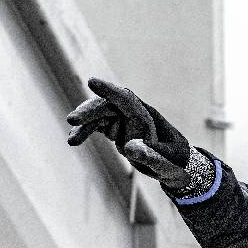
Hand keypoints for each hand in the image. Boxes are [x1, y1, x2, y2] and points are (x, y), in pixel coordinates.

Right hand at [65, 78, 209, 194]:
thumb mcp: (164, 163)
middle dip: (90, 111)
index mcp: (146, 117)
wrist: (175, 165)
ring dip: (84, 125)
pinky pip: (97, 126)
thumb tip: (129, 148)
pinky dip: (86, 131)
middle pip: (108, 105)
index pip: (125, 98)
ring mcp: (123, 120)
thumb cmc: (173, 162)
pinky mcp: (116, 128)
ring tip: (71, 141)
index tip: (91, 82)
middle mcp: (133, 114)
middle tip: (72, 120)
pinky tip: (73, 140)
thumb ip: (149, 155)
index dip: (109, 90)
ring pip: (99, 115)